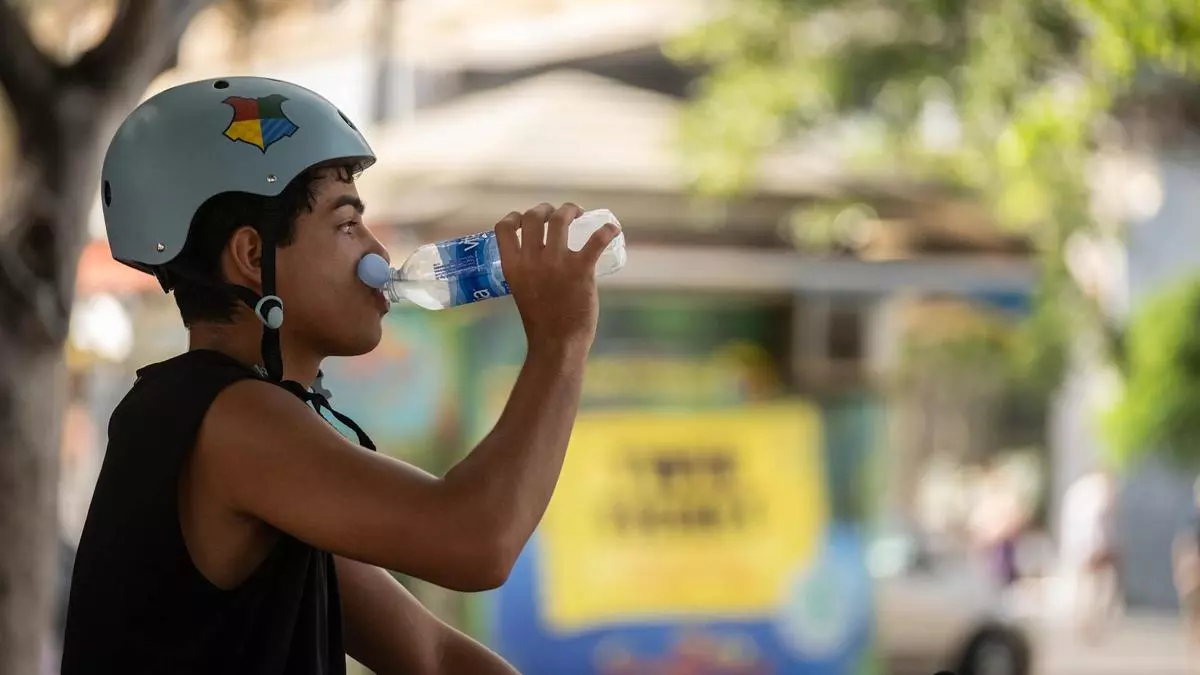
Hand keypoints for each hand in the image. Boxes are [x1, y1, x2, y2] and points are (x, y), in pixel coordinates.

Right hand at [494, 203, 620, 356]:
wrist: (557, 344)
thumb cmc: (542, 323)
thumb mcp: (522, 291)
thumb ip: (528, 273)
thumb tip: (542, 259)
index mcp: (513, 266)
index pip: (504, 228)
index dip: (514, 217)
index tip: (524, 218)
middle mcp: (531, 260)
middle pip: (533, 217)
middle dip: (545, 208)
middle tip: (558, 214)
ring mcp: (556, 262)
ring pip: (561, 219)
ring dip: (570, 210)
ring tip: (579, 213)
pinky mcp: (580, 269)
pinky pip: (597, 239)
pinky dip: (608, 229)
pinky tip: (614, 228)